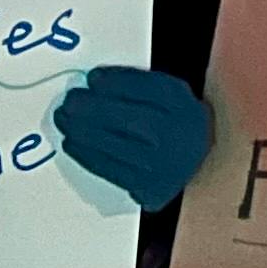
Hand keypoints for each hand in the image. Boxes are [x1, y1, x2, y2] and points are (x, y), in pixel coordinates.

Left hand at [55, 67, 211, 212]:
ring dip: (80, 131)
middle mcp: (173, 138)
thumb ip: (139, 81)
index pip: (148, 91)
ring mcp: (158, 166)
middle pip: (126, 120)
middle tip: (70, 101)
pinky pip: (107, 169)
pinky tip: (73, 143)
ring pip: (112, 146)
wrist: (202, 163)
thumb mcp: (172, 92)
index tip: (93, 78)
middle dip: (90, 108)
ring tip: (64, 119)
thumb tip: (97, 80)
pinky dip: (85, 155)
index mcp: (181, 109)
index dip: (116, 83)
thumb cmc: (178, 122)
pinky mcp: (145, 188)